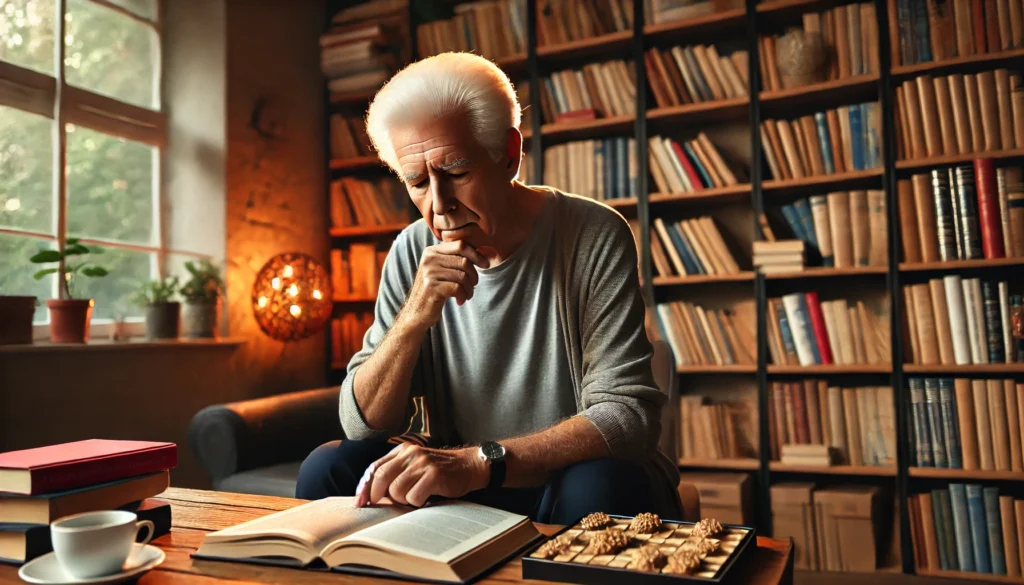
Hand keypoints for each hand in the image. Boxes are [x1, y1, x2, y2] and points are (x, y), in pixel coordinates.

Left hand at [354, 444, 487, 507]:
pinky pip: (414, 497)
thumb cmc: (438, 471)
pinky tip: (426, 498)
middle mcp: (411, 453)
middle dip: (376, 495)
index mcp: (402, 450)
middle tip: (381, 504)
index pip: (375, 467)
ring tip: (413, 497)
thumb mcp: (414, 465)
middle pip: (381, 477)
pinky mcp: (434, 474)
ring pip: (396, 490)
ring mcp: (423, 463)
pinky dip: (417, 503)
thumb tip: (370, 494)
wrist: (468, 466)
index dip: (364, 486)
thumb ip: (395, 472)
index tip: (360, 501)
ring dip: (402, 500)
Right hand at [401, 240, 487, 330]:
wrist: (417, 311)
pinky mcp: (431, 288)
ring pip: (462, 276)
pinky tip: (460, 301)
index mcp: (432, 251)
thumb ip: (457, 259)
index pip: (460, 245)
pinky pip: (457, 288)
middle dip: (474, 275)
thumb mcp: (442, 270)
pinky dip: (463, 296)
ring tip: (467, 295)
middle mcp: (429, 259)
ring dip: (469, 288)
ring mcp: (429, 273)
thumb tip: (486, 252)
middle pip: (464, 261)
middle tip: (473, 285)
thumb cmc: (435, 289)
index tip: (485, 265)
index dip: (476, 254)